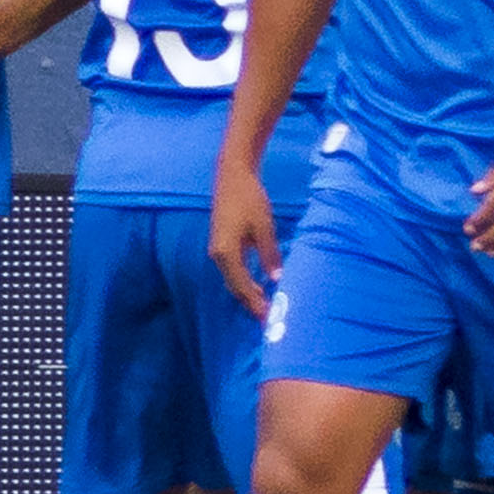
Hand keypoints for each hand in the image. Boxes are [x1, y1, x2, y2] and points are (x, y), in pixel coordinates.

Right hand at [209, 156, 283, 317]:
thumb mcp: (264, 227)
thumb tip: (276, 278)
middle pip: (234, 287)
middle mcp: (217, 255)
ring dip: (247, 294)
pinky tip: (257, 286)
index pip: (242, 287)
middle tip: (268, 318)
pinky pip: (232, 270)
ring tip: (264, 306)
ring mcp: (217, 250)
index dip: (255, 304)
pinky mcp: (221, 244)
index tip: (269, 317)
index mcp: (226, 253)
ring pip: (232, 280)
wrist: (232, 175)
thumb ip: (269, 254)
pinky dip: (244, 281)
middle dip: (250, 303)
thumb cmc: (249, 198)